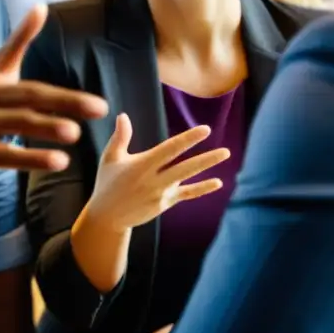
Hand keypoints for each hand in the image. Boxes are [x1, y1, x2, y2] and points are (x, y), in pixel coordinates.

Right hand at [0, 4, 108, 183]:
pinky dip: (26, 158)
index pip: (34, 88)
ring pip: (12, 127)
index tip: (100, 104)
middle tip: (99, 109)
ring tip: (75, 135)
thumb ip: (17, 43)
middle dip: (64, 105)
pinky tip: (55, 162)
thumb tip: (41, 6)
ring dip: (44, 130)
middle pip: (27, 102)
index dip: (67, 96)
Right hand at [84, 113, 228, 231]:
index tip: (205, 130)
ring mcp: (161, 194)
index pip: (170, 150)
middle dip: (206, 159)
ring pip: (187, 179)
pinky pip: (186, 195)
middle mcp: (153, 180)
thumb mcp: (110, 158)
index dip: (188, 139)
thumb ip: (120, 137)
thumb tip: (123, 116)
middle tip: (226, 151)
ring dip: (207, 169)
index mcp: (141, 165)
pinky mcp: (164, 204)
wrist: (107, 217)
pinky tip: (218, 182)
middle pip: (184, 168)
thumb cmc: (108, 182)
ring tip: (225, 155)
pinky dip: (202, 189)